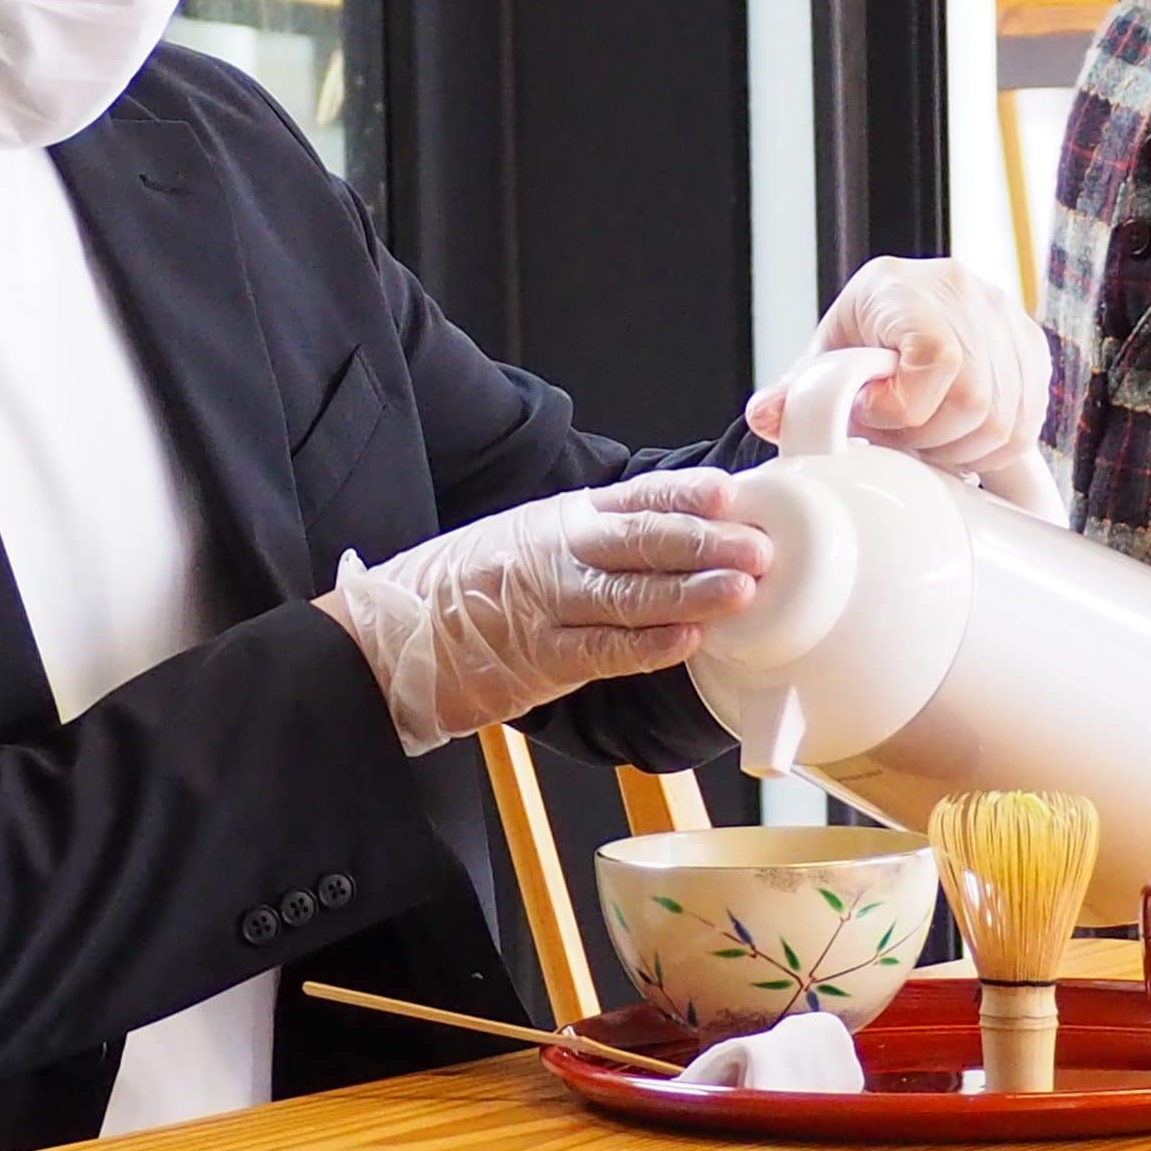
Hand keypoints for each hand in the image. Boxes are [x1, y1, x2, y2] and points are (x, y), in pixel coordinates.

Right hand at [325, 472, 770, 756]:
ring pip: (627, 594)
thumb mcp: (531, 540)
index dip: (685, 495)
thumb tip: (683, 541)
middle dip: (704, 541)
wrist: (390, 632)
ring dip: (689, 593)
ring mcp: (545, 603)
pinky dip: (646, 646)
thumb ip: (597, 539)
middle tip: (759, 545)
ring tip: (740, 592)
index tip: (731, 491)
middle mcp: (557, 551)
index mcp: (562, 518)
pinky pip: (601, 650)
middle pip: (639, 540)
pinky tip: (686, 641)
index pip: (635, 498)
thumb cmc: (470, 589)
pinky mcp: (537, 658)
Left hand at [744, 257, 1050, 476]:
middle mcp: (963, 293)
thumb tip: (767, 416)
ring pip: (1004, 421)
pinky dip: (988, 448)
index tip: (873, 416)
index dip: (906, 408)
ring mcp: (1005, 318)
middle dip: (928, 438)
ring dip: (958, 448)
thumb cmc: (857, 341)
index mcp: (901, 288)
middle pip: (974, 400)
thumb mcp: (819, 363)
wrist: (895, 315)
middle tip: (897, 437)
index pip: (937, 358)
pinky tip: (955, 437)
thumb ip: (796, 392)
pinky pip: (1025, 424)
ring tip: (923, 438)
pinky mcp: (1031, 350)